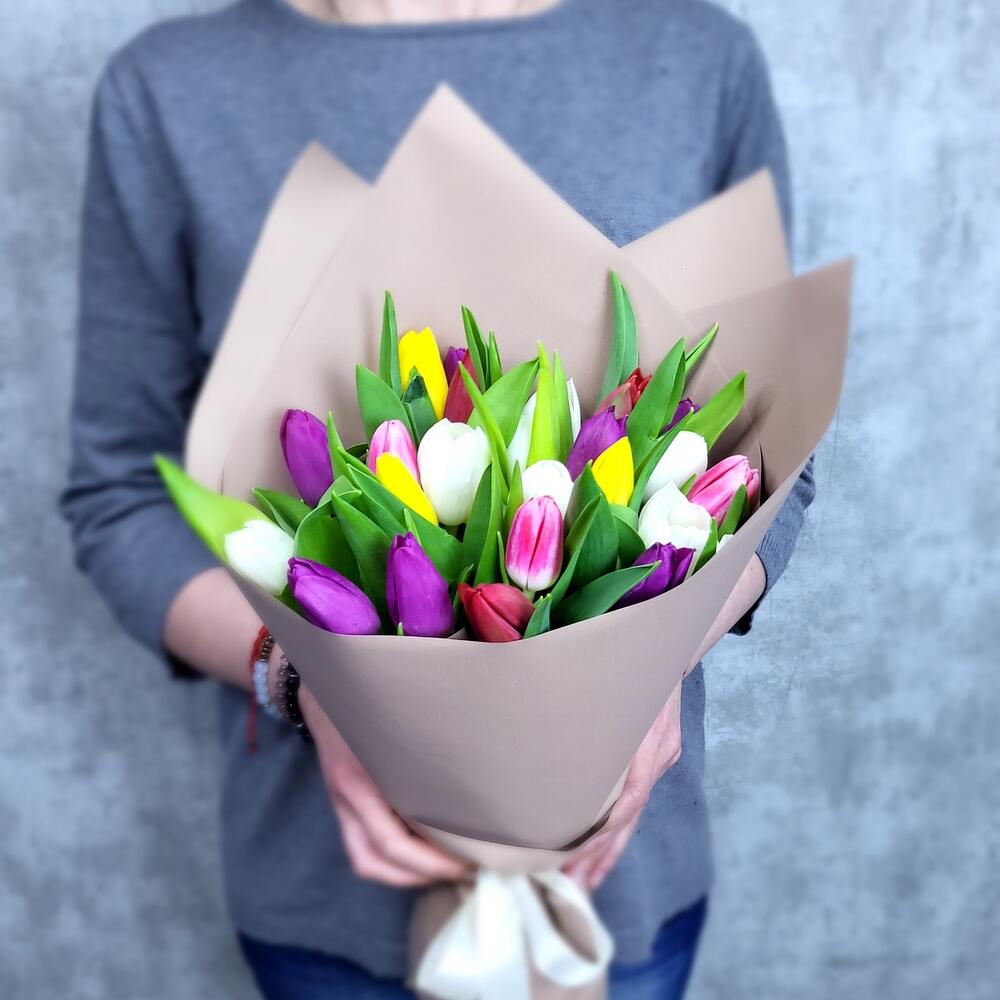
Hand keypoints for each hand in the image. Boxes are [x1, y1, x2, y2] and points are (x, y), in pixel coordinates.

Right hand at [299, 683, 471, 887]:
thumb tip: (470, 778)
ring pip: (364, 858)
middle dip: (421, 873)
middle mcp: (346, 794)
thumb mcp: (396, 719)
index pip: (391, 841)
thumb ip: (422, 749)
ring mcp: (340, 800)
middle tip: (464, 870)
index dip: (430, 861)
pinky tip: (420, 853)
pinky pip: (361, 845)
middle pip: (375, 858)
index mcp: (360, 777)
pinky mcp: (342, 801)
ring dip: (404, 874)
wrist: (324, 686)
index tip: (466, 860)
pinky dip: (390, 860)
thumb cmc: (370, 698)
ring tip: (443, 869)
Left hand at [563, 681, 682, 890]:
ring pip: (633, 815)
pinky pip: (635, 801)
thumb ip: (594, 705)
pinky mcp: (655, 757)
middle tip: (574, 884)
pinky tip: (603, 848)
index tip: (577, 852)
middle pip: (630, 818)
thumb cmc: (636, 660)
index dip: (605, 829)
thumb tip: (547, 723)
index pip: (630, 798)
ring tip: (585, 881)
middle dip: (602, 854)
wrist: (669, 643)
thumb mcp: (619, 682)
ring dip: (609, 850)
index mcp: (650, 741)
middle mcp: (659, 755)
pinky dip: (618, 827)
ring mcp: (661, 758)